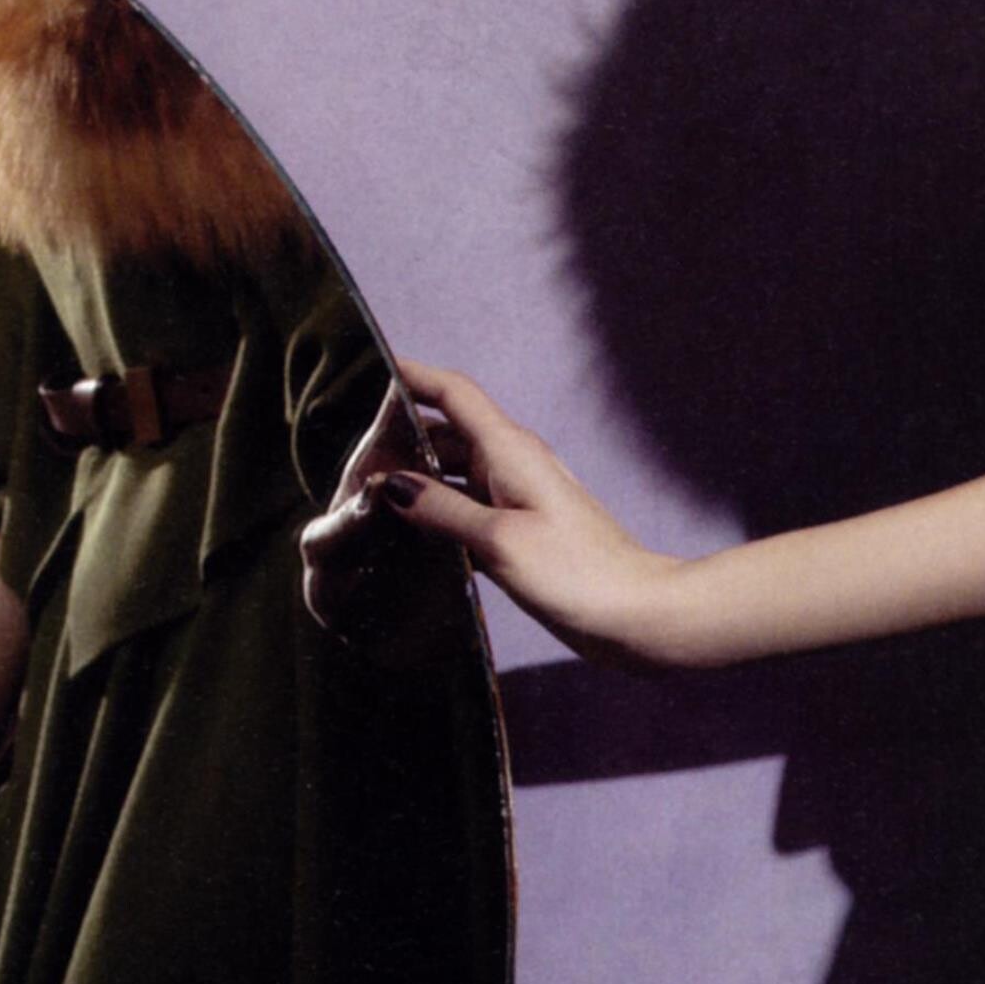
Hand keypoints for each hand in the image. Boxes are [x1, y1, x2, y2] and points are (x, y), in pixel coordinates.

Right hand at [302, 367, 683, 667]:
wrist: (635, 615)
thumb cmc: (576, 574)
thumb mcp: (499, 540)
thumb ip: (442, 510)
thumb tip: (392, 485)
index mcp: (511, 451)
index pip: (454, 394)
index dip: (413, 376)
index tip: (372, 368)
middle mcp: (514, 466)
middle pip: (447, 434)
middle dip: (401, 439)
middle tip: (349, 460)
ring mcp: (519, 499)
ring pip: (455, 475)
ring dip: (416, 482)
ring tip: (366, 500)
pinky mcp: (521, 533)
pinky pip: (468, 511)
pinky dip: (438, 516)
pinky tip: (408, 539)